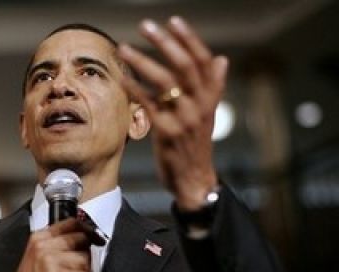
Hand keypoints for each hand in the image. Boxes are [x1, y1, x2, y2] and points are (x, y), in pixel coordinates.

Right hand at [3, 218, 104, 271]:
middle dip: (85, 254)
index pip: (71, 223)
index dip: (87, 229)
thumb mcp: (36, 253)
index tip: (95, 237)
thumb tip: (83, 236)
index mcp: (39, 237)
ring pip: (85, 260)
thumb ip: (56, 242)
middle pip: (81, 240)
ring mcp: (50, 262)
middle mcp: (44, 247)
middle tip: (78, 266)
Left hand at [118, 16, 227, 209]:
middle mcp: (200, 105)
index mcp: (211, 98)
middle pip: (184, 66)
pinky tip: (121, 77)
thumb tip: (222, 59)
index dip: (190, 39)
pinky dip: (134, 88)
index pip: (203, 61)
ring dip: (142, 62)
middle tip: (146, 26)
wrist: (194, 179)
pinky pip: (148, 104)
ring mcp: (184, 119)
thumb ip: (214, 86)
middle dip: (164, 42)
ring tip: (124, 48)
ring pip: (165, 82)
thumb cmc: (196, 144)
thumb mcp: (209, 114)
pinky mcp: (167, 132)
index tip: (174, 21)